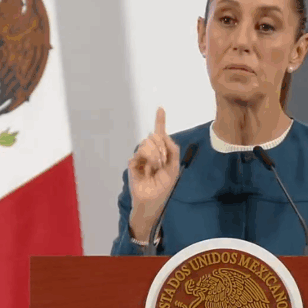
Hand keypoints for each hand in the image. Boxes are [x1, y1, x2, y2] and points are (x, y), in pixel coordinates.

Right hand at [128, 107, 179, 232]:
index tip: (161, 108)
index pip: (160, 133)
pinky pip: (140, 152)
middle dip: (161, 148)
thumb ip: (172, 149)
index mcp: (161, 151)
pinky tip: (148, 170)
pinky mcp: (133, 162)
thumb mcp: (174, 167)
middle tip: (162, 162)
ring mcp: (141, 156)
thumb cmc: (164, 185)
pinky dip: (148, 160)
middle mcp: (150, 151)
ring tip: (156, 167)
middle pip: (154, 136)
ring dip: (155, 155)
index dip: (160, 121)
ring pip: (147, 143)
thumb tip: (163, 134)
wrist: (153, 199)